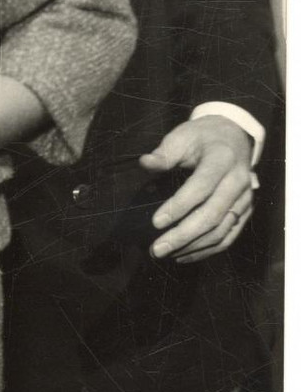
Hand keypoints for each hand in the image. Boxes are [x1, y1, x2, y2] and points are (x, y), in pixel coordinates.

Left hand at [140, 116, 253, 261]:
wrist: (233, 136)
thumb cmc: (201, 137)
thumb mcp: (182, 136)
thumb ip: (164, 152)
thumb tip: (145, 164)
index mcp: (222, 159)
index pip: (201, 187)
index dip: (179, 206)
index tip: (156, 222)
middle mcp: (239, 181)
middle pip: (213, 214)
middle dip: (184, 235)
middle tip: (157, 248)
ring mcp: (245, 199)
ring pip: (222, 230)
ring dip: (193, 246)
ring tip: (166, 254)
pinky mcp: (245, 211)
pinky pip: (229, 236)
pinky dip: (207, 250)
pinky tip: (184, 255)